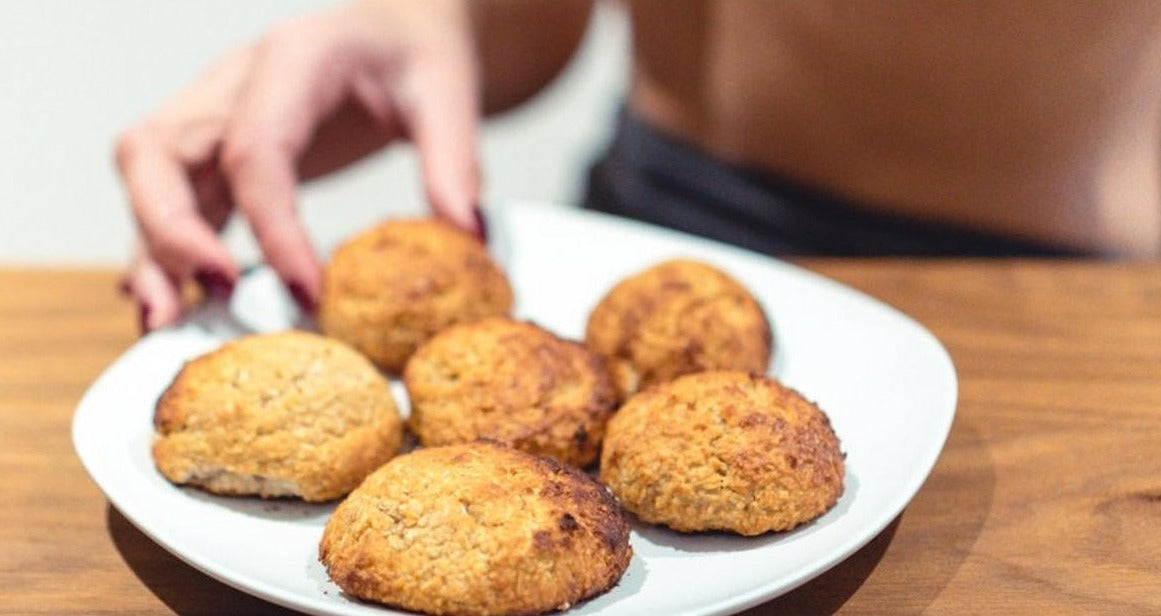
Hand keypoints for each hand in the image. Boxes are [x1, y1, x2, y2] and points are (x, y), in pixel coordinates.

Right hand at [115, 0, 481, 331]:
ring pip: (146, 177)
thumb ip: (454, 160)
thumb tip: (466, 233)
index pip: (257, 147)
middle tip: (217, 296)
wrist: (394, 30)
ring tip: (170, 321)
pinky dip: (165, 250)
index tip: (308, 291)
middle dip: (171, 231)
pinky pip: (168, 198)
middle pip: (158, 152)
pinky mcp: (214, 150)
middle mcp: (234, 83)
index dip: (273, 226)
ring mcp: (213, 115)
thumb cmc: (412, 53)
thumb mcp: (447, 92)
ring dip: (152, 250)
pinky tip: (176, 301)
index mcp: (294, 60)